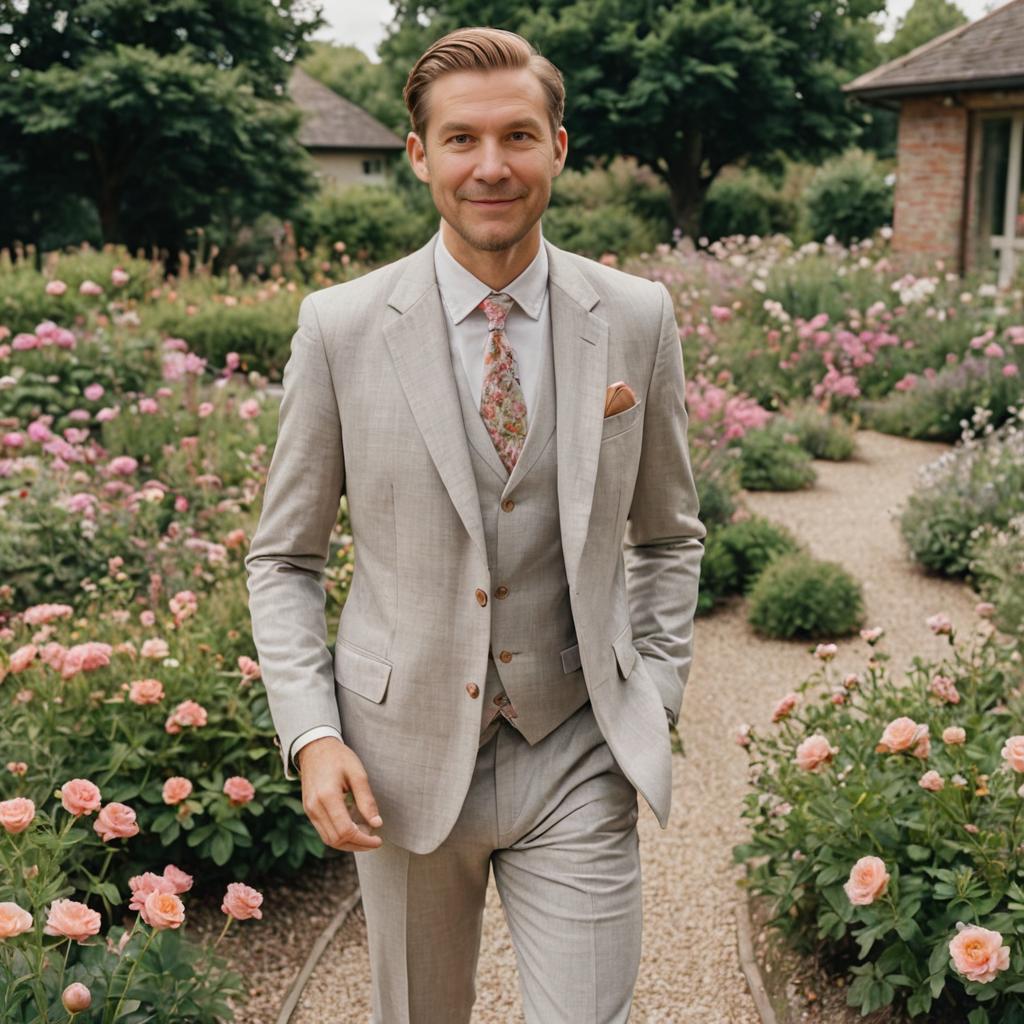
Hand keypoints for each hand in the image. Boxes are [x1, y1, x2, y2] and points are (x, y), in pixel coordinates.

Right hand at [298, 736, 383, 851]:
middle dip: (358, 845)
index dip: (364, 840)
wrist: (315, 748)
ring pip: (329, 839)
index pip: (345, 831)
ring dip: (348, 843)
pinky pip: (324, 831)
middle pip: (336, 840)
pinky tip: (353, 827)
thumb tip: (377, 824)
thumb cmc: (338, 757)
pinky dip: (339, 835)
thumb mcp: (358, 773)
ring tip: (366, 835)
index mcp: (327, 797)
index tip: (378, 839)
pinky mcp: (309, 810)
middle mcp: (315, 807)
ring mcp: (309, 810)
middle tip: (375, 840)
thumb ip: (367, 800)